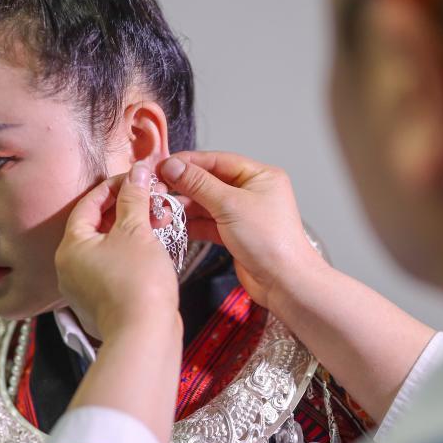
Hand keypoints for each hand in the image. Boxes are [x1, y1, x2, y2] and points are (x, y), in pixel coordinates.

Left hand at [55, 162, 180, 340]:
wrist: (144, 333)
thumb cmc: (137, 283)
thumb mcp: (136, 231)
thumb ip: (134, 198)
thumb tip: (136, 172)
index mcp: (70, 247)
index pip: (88, 204)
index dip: (114, 186)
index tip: (136, 178)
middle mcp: (71, 268)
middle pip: (98, 226)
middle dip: (127, 209)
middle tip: (152, 198)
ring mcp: (86, 288)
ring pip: (109, 248)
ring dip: (134, 231)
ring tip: (160, 221)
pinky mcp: (103, 302)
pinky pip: (115, 268)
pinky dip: (133, 254)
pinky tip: (155, 246)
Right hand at [158, 151, 326, 306]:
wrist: (283, 281)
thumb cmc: (269, 240)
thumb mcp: (230, 205)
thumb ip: (199, 184)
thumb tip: (174, 165)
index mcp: (259, 176)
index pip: (217, 160)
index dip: (188, 162)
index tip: (163, 166)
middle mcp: (252, 192)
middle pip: (210, 182)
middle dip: (183, 187)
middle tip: (158, 190)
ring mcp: (243, 214)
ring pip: (206, 204)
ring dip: (185, 208)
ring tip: (163, 211)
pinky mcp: (235, 234)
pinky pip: (209, 223)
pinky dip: (193, 224)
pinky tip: (175, 225)